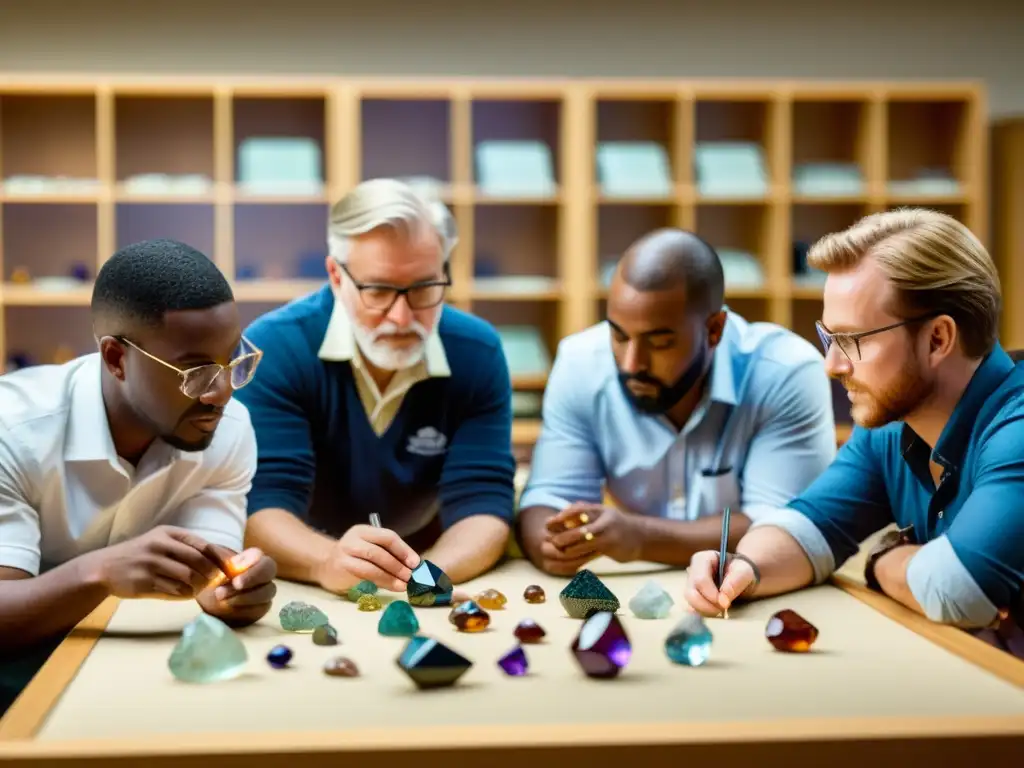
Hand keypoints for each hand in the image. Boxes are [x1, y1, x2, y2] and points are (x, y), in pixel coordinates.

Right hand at [87, 526, 226, 599]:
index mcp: (168, 533)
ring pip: (188, 577)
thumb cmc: (139, 555)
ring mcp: (151, 564)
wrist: (104, 568)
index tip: (230, 568)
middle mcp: (160, 545)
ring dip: (199, 586)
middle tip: (216, 582)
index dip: (220, 557)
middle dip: (211, 573)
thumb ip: (185, 548)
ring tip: (200, 589)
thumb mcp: (160, 542)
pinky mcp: (145, 582)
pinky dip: (184, 594)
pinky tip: (185, 594)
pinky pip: (174, 590)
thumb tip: (219, 558)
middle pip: (198, 561)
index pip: (202, 544)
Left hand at [196, 547, 277, 626]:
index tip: (232, 566)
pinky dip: (245, 609)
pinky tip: (229, 608)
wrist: (207, 600)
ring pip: (266, 592)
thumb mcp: (208, 564)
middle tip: (234, 583)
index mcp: (251, 559)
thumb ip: (217, 558)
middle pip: (269, 571)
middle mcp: (262, 574)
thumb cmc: (210, 578)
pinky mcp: (260, 608)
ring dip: (244, 595)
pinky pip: (260, 609)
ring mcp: (264, 592)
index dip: (249, 560)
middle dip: (251, 577)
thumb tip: (228, 561)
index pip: (258, 554)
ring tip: (222, 597)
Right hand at [315, 525, 419, 593]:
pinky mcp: (341, 568)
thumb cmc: (353, 558)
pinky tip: (391, 587)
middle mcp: (354, 539)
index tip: (416, 563)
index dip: (404, 550)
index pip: (388, 537)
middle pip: (381, 550)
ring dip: (391, 576)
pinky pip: (365, 575)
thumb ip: (387, 553)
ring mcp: (346, 553)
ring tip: (404, 585)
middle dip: (399, 565)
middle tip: (411, 576)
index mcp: (364, 531)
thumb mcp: (368, 548)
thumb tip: (413, 565)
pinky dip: (381, 582)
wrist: (324, 565)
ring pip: (373, 564)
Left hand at [547, 504, 643, 563]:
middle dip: (562, 535)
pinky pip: (589, 550)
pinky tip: (570, 557)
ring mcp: (608, 532)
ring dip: (568, 546)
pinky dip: (578, 554)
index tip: (548, 524)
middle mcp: (603, 519)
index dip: (561, 517)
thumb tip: (561, 515)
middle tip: (551, 540)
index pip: (576, 510)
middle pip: (577, 527)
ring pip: (582, 540)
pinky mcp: (610, 546)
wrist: (642, 537)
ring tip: (559, 550)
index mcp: (599, 509)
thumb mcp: (603, 515)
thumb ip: (584, 513)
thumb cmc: (617, 526)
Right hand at [683, 550, 756, 615]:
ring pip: (690, 603)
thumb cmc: (741, 571)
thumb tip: (723, 599)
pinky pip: (693, 609)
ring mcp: (691, 584)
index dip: (711, 594)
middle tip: (723, 609)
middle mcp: (693, 571)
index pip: (700, 580)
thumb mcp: (744, 572)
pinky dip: (705, 612)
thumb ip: (735, 582)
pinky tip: (716, 609)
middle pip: (690, 593)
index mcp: (702, 559)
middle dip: (706, 605)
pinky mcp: (693, 596)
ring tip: (722, 609)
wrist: (741, 578)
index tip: (725, 603)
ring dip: (706, 610)